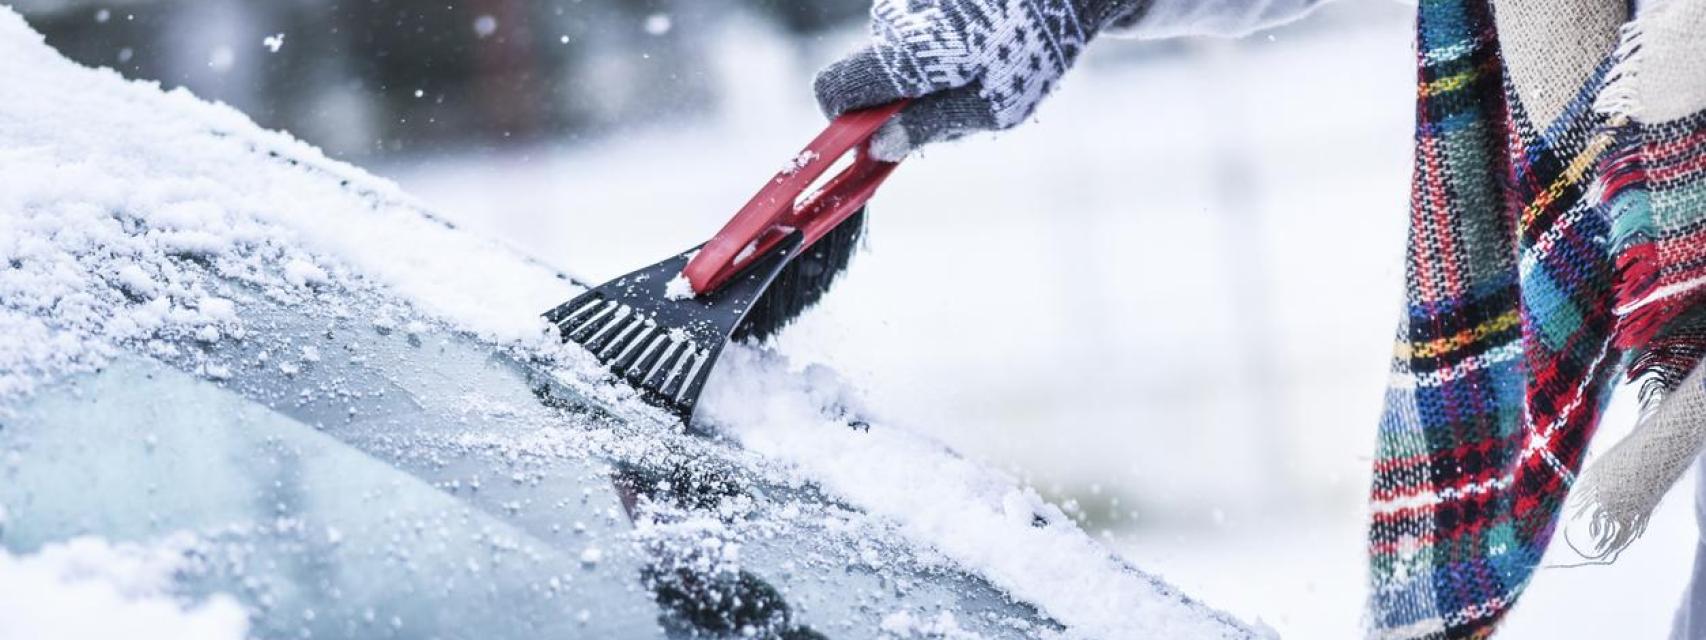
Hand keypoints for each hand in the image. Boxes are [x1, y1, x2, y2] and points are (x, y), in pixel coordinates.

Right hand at [814, 0, 1144, 160]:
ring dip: (922, 76)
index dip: (843, 121)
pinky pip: (912, 34)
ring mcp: (905, 2)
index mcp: (904, 55)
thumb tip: (876, 147)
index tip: (873, 138)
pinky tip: (979, 50)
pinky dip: (936, 51)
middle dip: (894, 102)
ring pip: (891, 55)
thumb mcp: (988, 108)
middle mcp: (893, 21)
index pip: (834, 88)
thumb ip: (926, 127)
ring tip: (978, 74)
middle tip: (951, 110)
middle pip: (866, 75)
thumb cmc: (1030, 53)